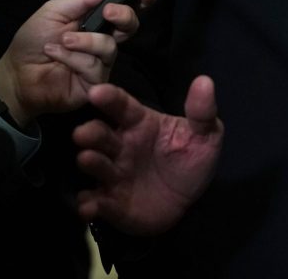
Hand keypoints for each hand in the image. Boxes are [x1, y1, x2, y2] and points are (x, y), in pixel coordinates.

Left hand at [0, 0, 139, 126]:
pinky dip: (73, 58)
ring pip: (109, 47)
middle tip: (108, 12)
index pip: (125, 9)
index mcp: (96, 21)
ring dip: (84, 41)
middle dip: (124, 16)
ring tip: (60, 42)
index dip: (141, 0)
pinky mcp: (95, 83)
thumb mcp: (54, 11)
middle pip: (130, 27)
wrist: (16, 73)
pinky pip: (94, 66)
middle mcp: (103, 40)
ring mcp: (101, 63)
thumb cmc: (33, 39)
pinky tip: (56, 55)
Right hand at [73, 77, 222, 234]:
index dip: (109, 98)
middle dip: (90, 132)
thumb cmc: (190, 160)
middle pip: (101, 134)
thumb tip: (204, 81)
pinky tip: (88, 206)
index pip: (122, 106)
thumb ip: (202, 111)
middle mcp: (121, 146)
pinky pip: (96, 202)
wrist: (188, 202)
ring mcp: (114, 175)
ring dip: (89, 162)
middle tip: (82, 133)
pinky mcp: (111, 203)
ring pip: (96, 165)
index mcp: (141, 123)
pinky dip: (89, 205)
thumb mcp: (205, 135)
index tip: (96, 93)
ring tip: (86, 159)